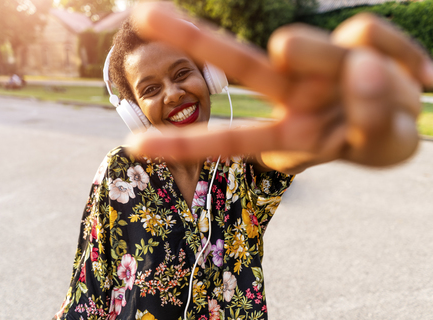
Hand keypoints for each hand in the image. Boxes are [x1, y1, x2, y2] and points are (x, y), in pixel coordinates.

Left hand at [128, 2, 431, 169]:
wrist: (411, 112)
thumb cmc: (381, 136)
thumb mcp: (380, 144)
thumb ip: (371, 118)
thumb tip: (357, 66)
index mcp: (287, 135)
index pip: (231, 139)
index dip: (184, 144)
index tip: (132, 144)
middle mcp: (290, 94)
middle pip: (238, 64)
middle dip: (192, 39)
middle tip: (141, 13)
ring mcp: (315, 65)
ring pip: (298, 43)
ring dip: (323, 58)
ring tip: (375, 83)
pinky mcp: (350, 39)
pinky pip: (369, 36)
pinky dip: (398, 55)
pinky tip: (418, 78)